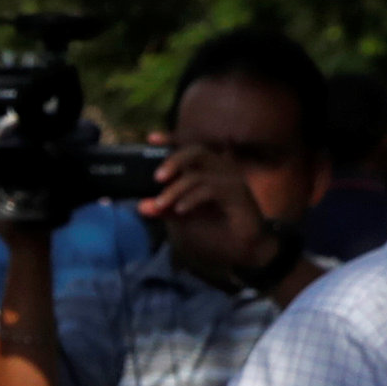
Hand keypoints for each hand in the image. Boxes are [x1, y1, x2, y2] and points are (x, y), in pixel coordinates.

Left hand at [140, 140, 278, 276]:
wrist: (245, 247)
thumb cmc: (216, 227)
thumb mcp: (183, 217)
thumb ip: (165, 208)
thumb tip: (141, 206)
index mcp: (207, 169)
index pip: (189, 148)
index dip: (172, 139)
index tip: (151, 138)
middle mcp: (221, 168)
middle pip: (196, 151)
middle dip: (173, 160)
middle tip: (157, 178)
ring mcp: (231, 179)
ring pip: (199, 174)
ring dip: (175, 189)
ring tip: (161, 204)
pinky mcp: (238, 193)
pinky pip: (210, 189)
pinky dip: (191, 199)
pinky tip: (181, 210)